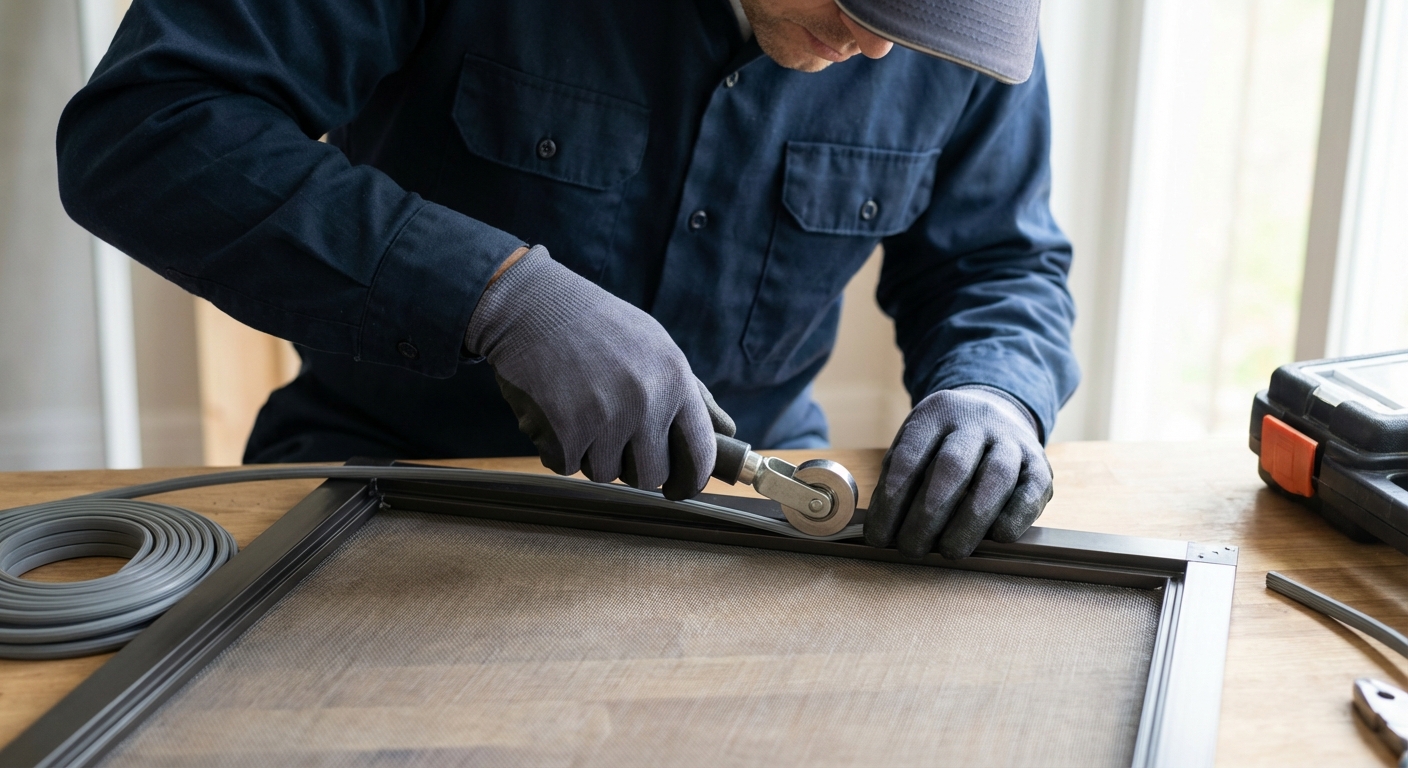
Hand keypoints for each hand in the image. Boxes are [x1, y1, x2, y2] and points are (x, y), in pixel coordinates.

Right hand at [466, 245, 733, 499]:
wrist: (531, 305)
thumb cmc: (597, 325)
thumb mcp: (656, 346)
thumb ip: (693, 393)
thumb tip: (727, 431)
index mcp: (675, 380)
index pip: (700, 455)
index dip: (690, 480)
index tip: (679, 488)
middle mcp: (646, 402)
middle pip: (651, 475)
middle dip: (631, 464)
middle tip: (612, 435)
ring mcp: (606, 419)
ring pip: (606, 473)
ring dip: (591, 454)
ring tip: (580, 409)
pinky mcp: (566, 432)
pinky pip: (567, 466)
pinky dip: (558, 449)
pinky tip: (555, 412)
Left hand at [865, 386, 1051, 558]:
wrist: (997, 413)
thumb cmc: (943, 445)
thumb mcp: (915, 446)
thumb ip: (899, 481)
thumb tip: (884, 532)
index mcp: (936, 413)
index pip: (909, 458)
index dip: (892, 502)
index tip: (879, 537)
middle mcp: (976, 420)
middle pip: (952, 467)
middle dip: (928, 515)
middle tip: (911, 549)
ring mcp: (1011, 440)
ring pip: (995, 478)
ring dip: (970, 522)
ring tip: (950, 551)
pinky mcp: (1039, 464)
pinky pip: (1031, 491)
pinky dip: (1014, 518)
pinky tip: (995, 537)